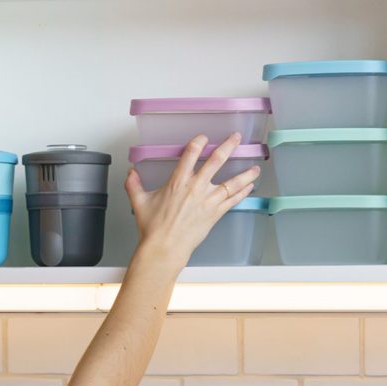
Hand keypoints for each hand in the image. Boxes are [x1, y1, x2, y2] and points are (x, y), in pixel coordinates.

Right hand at [124, 133, 259, 271]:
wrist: (165, 247)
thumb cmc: (153, 227)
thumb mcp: (139, 202)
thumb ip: (134, 184)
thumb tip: (131, 173)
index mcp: (178, 182)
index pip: (190, 154)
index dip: (198, 142)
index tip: (203, 138)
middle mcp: (195, 188)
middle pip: (216, 161)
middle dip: (228, 147)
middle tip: (236, 138)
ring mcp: (208, 200)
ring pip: (231, 182)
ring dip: (245, 174)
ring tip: (255, 167)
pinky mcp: (215, 214)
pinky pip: (233, 200)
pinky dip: (243, 193)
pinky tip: (249, 187)